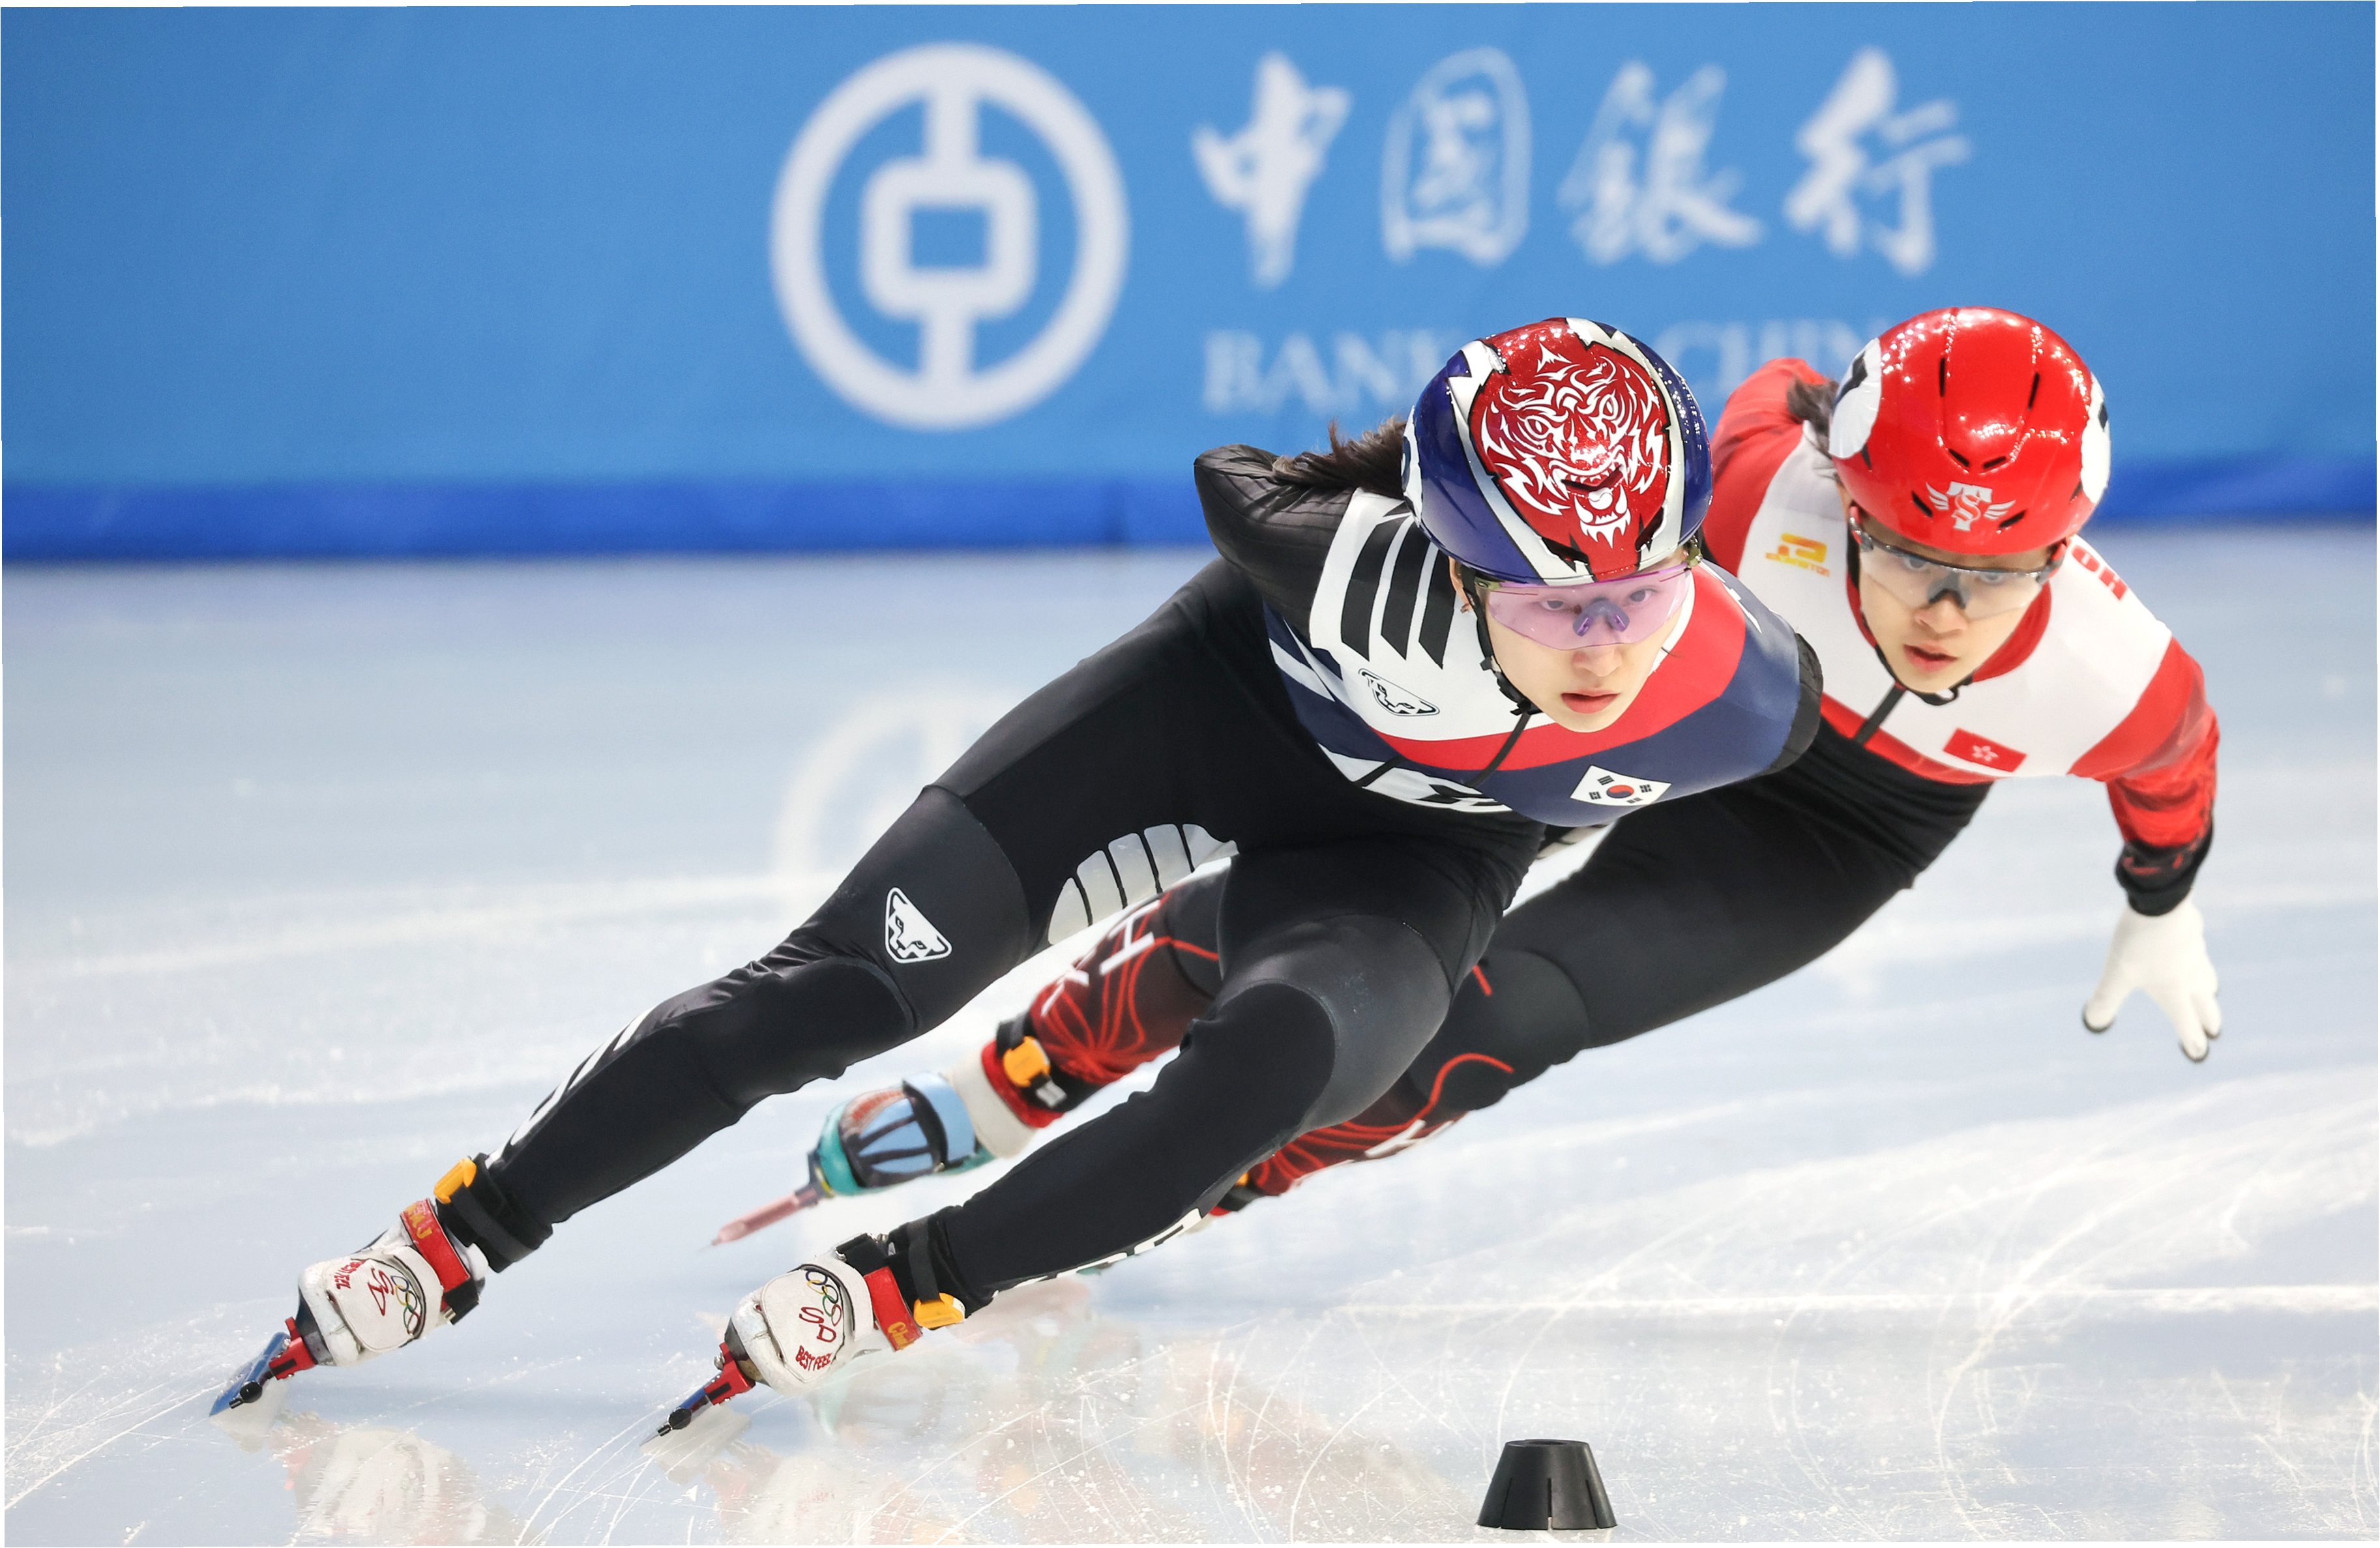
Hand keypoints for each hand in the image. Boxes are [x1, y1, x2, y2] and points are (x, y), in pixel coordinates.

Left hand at [2082, 899, 2220, 1060]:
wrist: (2162, 902)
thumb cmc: (2139, 943)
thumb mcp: (2116, 974)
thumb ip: (2106, 1000)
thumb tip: (2093, 1023)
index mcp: (2174, 991)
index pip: (2185, 1023)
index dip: (2191, 1040)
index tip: (2198, 1054)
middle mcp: (2190, 975)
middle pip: (2205, 1003)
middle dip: (2209, 1018)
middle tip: (2213, 1030)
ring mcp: (2196, 953)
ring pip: (2207, 976)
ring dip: (2208, 990)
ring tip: (2209, 993)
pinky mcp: (2193, 932)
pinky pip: (2199, 951)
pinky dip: (2198, 960)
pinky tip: (2193, 952)